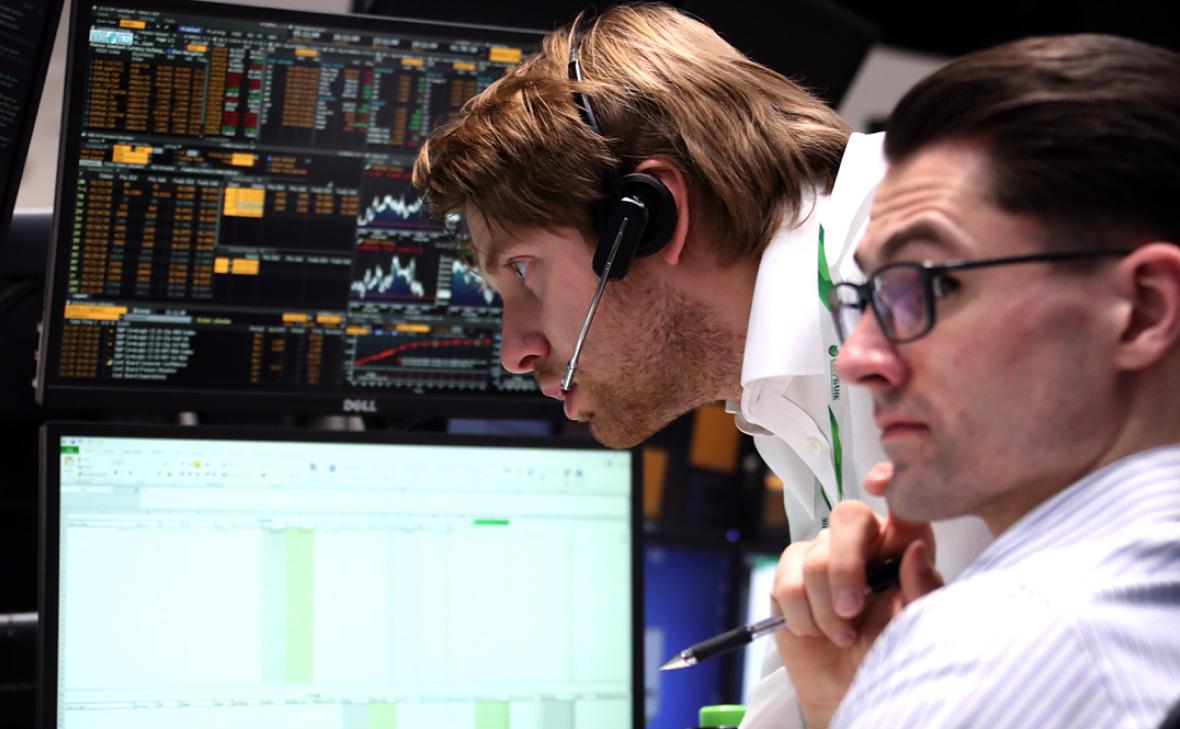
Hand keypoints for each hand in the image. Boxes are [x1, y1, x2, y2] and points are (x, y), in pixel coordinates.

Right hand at [770, 463, 942, 728]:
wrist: (849, 691)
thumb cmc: (891, 655)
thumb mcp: (917, 626)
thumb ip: (922, 589)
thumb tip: (914, 550)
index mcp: (902, 546)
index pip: (900, 502)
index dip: (889, 483)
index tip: (878, 484)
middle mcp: (861, 542)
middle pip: (847, 516)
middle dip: (845, 566)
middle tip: (851, 610)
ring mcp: (821, 555)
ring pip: (815, 558)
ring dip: (826, 609)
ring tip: (842, 637)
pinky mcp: (789, 576)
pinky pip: (786, 583)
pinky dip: (802, 616)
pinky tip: (815, 632)